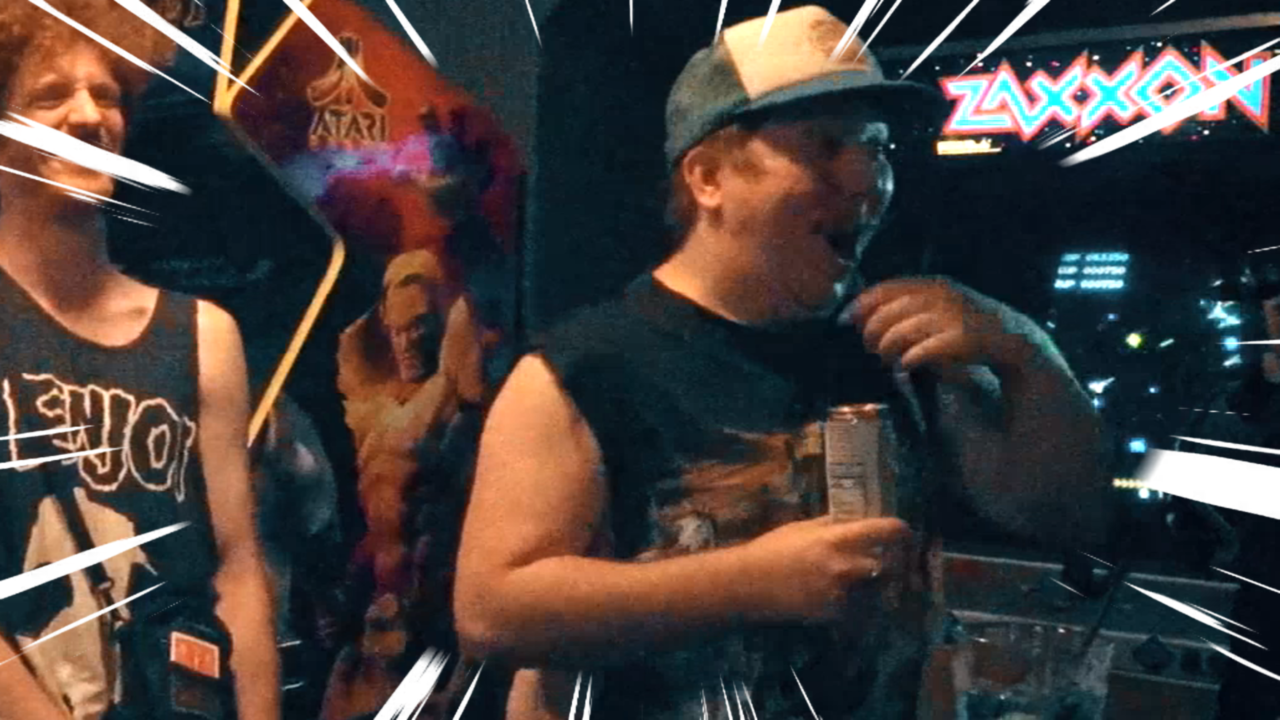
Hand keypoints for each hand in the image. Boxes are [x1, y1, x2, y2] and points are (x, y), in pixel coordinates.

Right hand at [735, 515, 911, 623]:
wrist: (747, 585)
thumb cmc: (771, 550)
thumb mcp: (802, 528)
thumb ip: (832, 525)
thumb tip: (856, 519)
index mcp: (837, 539)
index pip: (884, 531)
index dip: (900, 530)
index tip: (904, 531)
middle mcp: (844, 567)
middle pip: (888, 565)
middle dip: (890, 562)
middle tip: (887, 559)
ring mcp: (841, 594)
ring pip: (876, 591)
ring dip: (875, 585)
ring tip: (866, 581)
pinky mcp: (834, 615)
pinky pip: (859, 610)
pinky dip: (859, 605)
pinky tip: (847, 598)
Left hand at [845, 277, 1039, 381]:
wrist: (1014, 337)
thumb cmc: (964, 326)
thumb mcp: (934, 311)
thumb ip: (902, 310)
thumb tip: (857, 316)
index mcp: (934, 284)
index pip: (888, 289)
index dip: (863, 303)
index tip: (845, 319)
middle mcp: (943, 295)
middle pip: (892, 311)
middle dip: (875, 329)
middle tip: (870, 346)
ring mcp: (955, 316)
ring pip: (905, 330)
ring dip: (890, 345)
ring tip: (887, 358)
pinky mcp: (966, 339)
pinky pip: (928, 348)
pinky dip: (912, 357)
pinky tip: (905, 366)